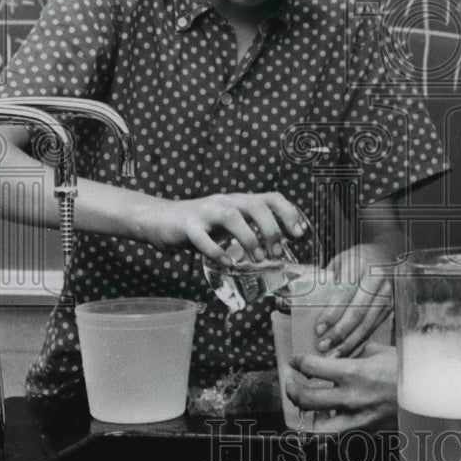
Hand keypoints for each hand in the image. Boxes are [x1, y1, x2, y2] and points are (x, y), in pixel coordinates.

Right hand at [133, 191, 307, 263]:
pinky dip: (217, 251)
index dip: (288, 213)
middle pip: (255, 205)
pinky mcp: (187, 225)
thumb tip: (279, 249)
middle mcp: (225, 201)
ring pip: (232, 216)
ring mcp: (205, 212)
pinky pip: (202, 237)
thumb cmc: (201, 225)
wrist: (160, 219)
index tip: (299, 234)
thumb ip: (251, 231)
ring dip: (249, 238)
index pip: (271, 197)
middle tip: (277, 252)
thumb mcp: (230, 224)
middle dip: (271, 228)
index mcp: (239, 201)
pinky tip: (227, 263)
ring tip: (258, 258)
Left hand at [287, 342, 396, 431]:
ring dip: (306, 417)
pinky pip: (340, 435)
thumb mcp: (380, 352)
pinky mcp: (367, 432)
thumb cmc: (407, 368)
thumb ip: (357, 355)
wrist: (431, 392)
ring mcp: (358, 419)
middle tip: (291, 383)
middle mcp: (351, 398)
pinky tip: (327, 420)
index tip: (295, 361)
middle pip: (306, 398)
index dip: (298, 362)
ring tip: (303, 408)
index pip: (311, 367)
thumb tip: (345, 357)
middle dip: (292, 390)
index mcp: (352, 372)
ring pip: (317, 427)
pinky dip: (329, 428)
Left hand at [311, 245, 393, 356]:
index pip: (345, 292)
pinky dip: (359, 341)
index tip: (318, 328)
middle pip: (358, 312)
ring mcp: (387, 294)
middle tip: (322, 345)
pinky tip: (346, 350)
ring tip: (332, 354)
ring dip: (349, 342)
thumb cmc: (356, 259)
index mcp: (361, 265)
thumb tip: (298, 301)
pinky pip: (373, 327)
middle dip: (339, 332)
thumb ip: (324, 280)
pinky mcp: (391, 307)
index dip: (332, 313)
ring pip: (367, 324)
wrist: (384, 254)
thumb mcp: (339, 261)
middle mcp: (377, 280)